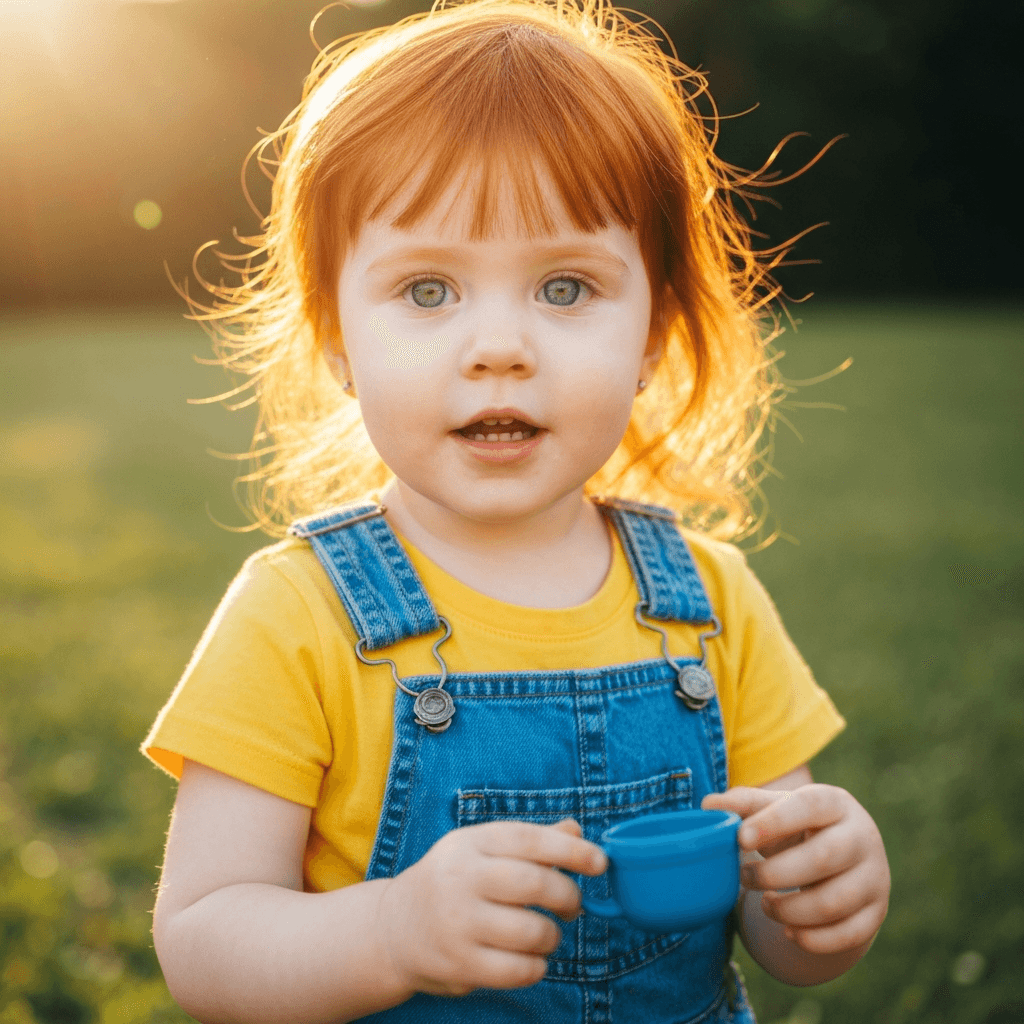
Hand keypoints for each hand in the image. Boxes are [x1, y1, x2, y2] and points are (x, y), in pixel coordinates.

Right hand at [376, 818, 606, 997]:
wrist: (395, 928)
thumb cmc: (453, 881)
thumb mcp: (481, 849)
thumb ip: (529, 840)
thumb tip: (577, 831)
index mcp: (470, 843)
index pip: (528, 839)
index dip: (571, 850)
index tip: (601, 862)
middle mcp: (461, 878)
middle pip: (534, 884)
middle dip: (568, 896)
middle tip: (574, 905)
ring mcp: (458, 923)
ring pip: (531, 931)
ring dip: (553, 935)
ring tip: (548, 934)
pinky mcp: (459, 964)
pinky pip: (518, 970)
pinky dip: (537, 966)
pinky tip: (532, 958)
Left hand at [702, 785, 889, 955]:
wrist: (843, 857)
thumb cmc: (798, 828)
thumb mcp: (775, 810)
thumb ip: (743, 805)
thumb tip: (708, 805)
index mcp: (834, 802)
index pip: (807, 806)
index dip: (773, 822)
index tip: (740, 838)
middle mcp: (862, 836)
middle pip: (822, 858)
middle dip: (774, 874)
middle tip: (744, 877)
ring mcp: (875, 876)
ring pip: (833, 902)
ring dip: (789, 910)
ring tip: (765, 904)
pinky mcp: (877, 912)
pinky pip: (847, 934)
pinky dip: (812, 938)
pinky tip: (788, 930)